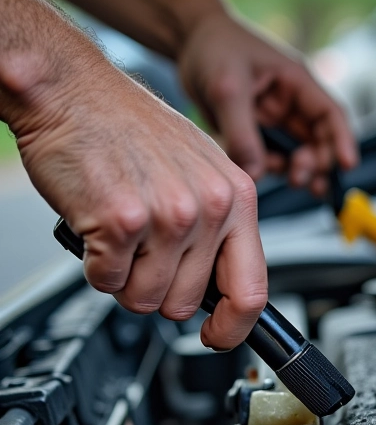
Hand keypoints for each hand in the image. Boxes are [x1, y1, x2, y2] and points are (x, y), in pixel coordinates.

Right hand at [7, 51, 266, 350]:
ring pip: (145, 299)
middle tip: (140, 254)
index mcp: (238, 197)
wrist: (74, 89)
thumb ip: (218, 228)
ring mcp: (168, 215)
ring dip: (124, 278)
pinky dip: (94, 265)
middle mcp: (210, 207)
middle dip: (156, 290)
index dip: (233, 327)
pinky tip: (97, 226)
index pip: (252, 288)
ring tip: (120, 234)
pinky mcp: (121, 220)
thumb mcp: (201, 170)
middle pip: (185, 303)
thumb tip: (221, 286)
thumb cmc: (132, 128)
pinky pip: (106, 281)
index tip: (217, 335)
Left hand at [176, 10, 357, 195]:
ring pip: (295, 156)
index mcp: (297, 83)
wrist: (187, 40)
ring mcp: (275, 122)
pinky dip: (263, 168)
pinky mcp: (256, 134)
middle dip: (315, 164)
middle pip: (318, 142)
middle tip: (297, 179)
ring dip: (290, 170)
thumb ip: (242, 133)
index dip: (343, 141)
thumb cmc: (213, 48)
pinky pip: (268, 159)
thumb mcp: (227, 89)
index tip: (348, 166)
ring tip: (268, 170)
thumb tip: (256, 175)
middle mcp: (292, 104)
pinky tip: (249, 165)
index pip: (331, 115)